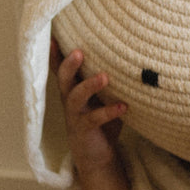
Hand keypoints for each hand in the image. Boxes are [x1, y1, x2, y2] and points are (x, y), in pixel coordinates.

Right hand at [53, 41, 126, 177]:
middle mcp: (70, 99)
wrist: (97, 154)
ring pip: (74, 97)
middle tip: (79, 51)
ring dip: (89, 85)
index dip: (57, 54)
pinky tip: (124, 107)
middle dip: (69, 64)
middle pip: (64, 78)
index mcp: (74, 89)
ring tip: (105, 77)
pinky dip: (109, 112)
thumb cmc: (102, 119)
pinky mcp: (84, 130)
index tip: (55, 35)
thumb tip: (134, 55)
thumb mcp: (104, 96)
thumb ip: (110, 79)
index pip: (62, 68)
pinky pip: (94, 119)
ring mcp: (75, 115)